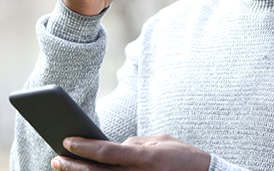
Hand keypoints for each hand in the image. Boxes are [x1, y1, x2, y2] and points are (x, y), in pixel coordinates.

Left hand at [50, 135, 210, 170]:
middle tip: (55, 158)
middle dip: (73, 167)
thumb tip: (115, 147)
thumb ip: (136, 143)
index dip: (84, 147)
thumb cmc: (183, 156)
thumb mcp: (160, 140)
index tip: (66, 140)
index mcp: (145, 159)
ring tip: (64, 168)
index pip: (107, 152)